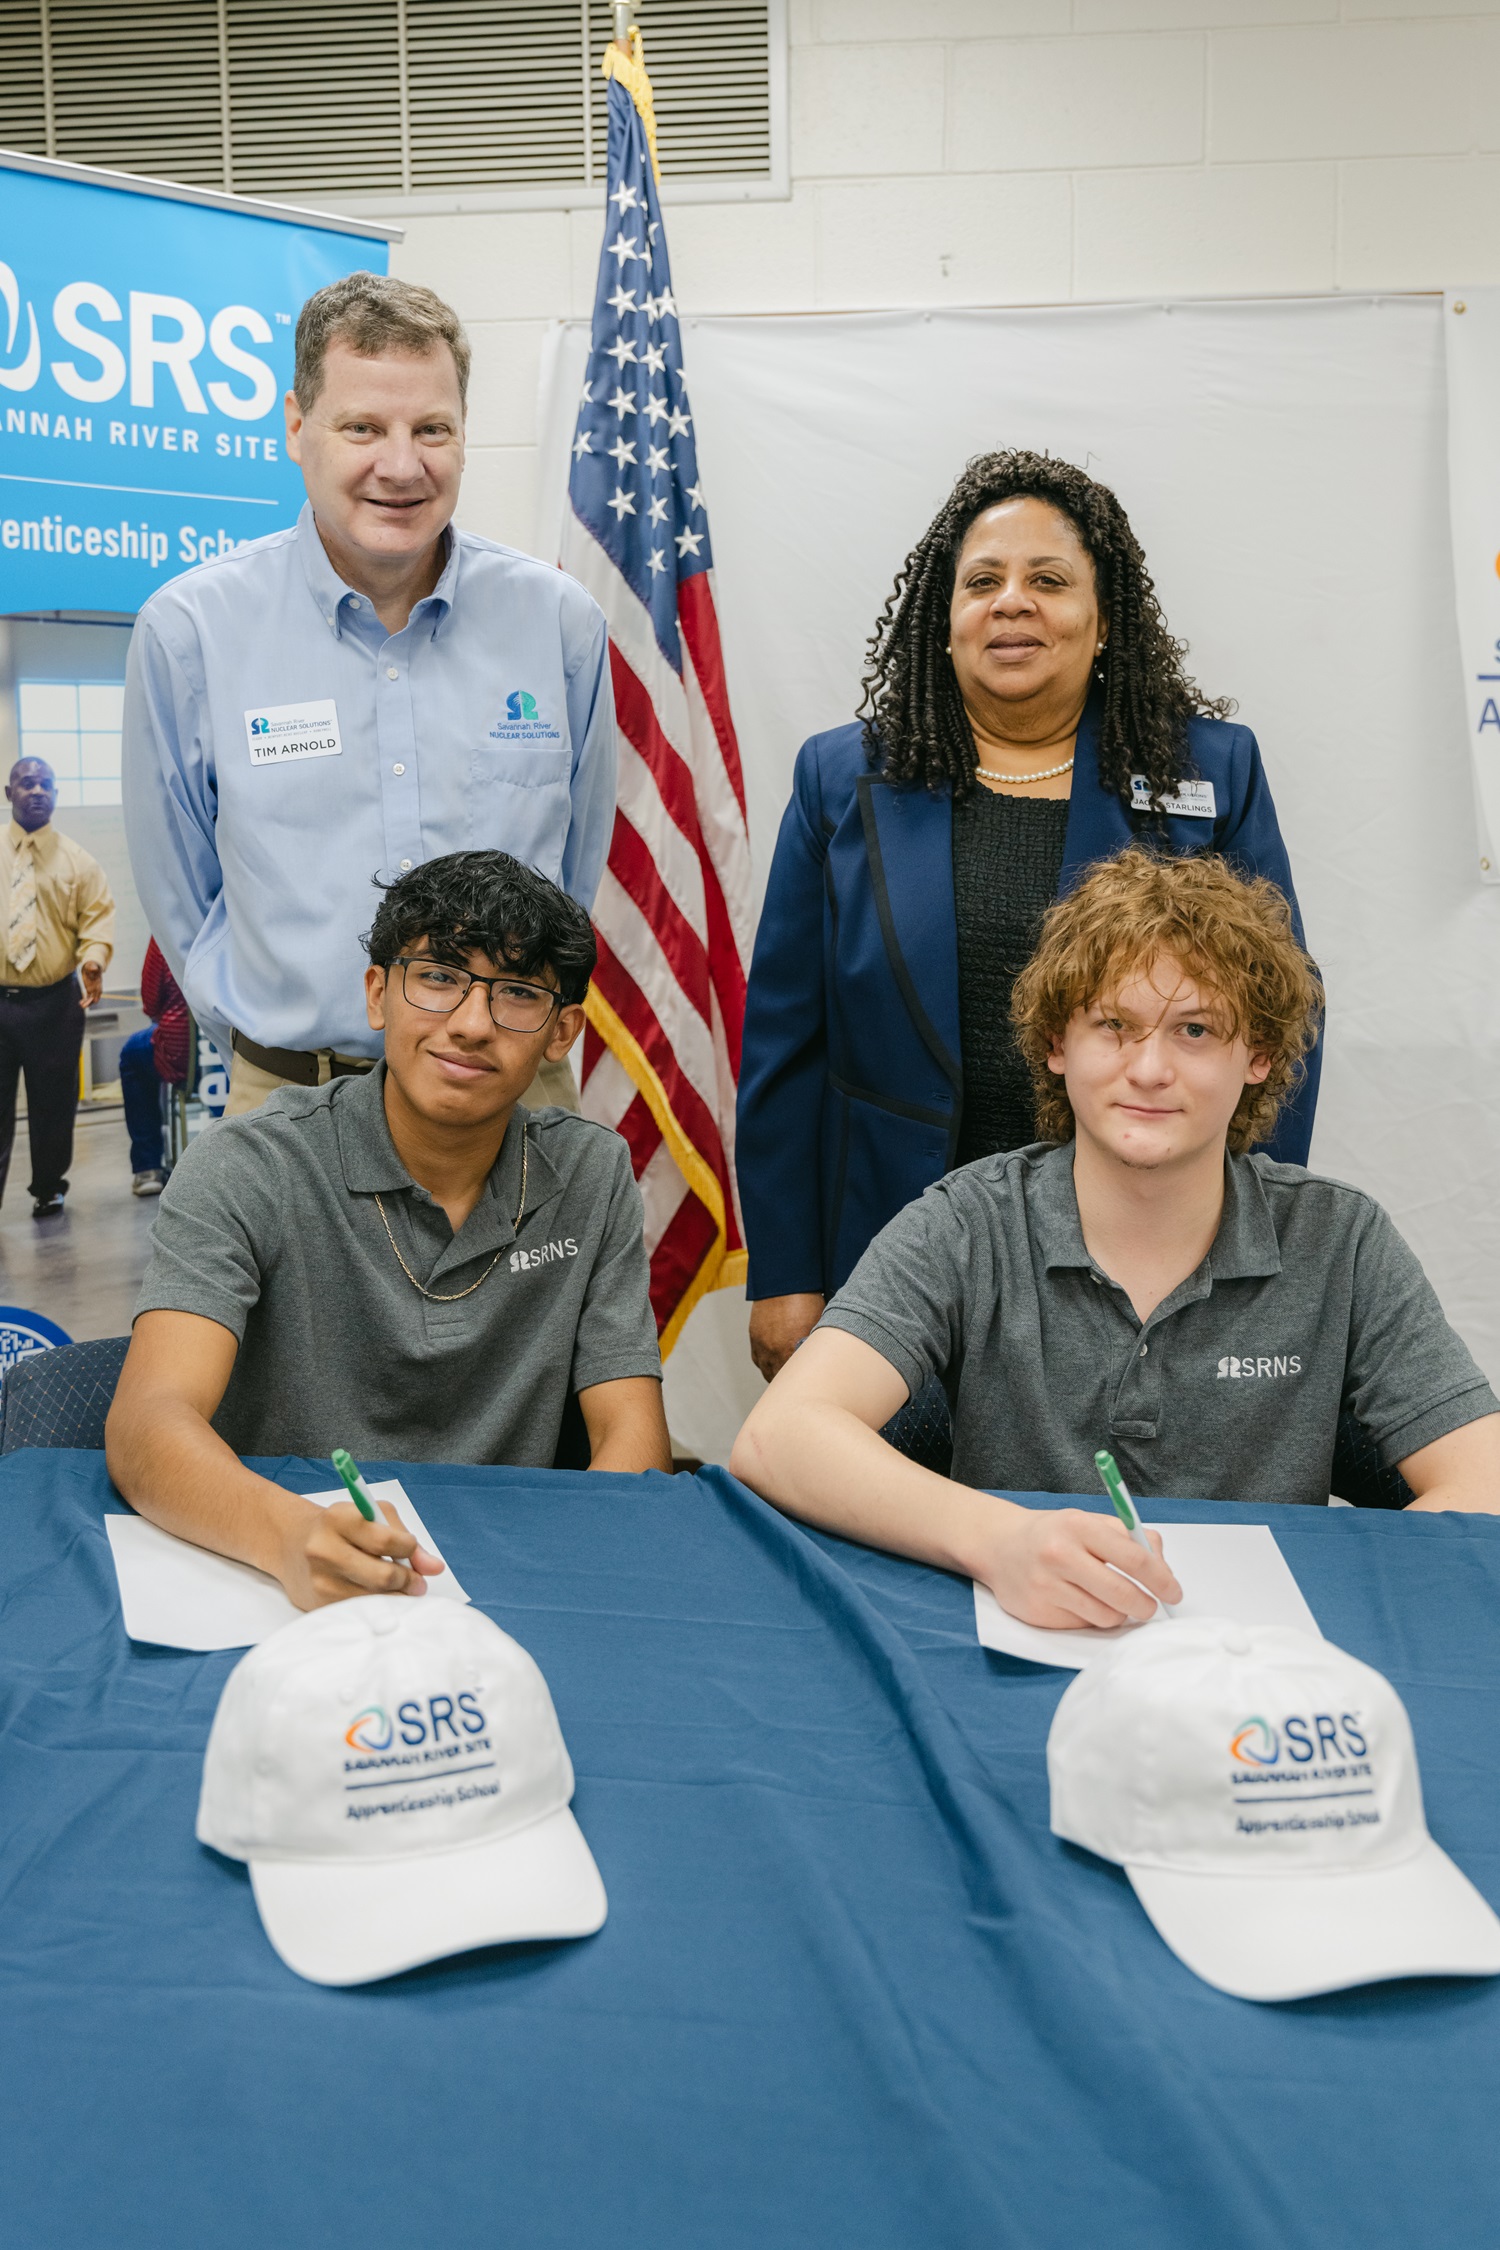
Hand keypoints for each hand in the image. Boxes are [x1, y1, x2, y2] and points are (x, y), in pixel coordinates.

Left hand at [78, 961, 102, 1008]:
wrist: (91, 967)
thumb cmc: (92, 966)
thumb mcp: (92, 966)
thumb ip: (93, 967)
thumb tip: (94, 969)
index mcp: (98, 983)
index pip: (98, 992)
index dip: (95, 997)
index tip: (92, 1001)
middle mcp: (96, 988)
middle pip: (95, 997)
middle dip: (90, 1002)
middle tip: (83, 1006)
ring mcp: (93, 990)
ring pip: (91, 999)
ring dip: (87, 1003)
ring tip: (81, 1005)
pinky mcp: (89, 990)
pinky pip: (88, 997)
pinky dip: (85, 1001)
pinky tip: (80, 1003)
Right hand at [276, 1497, 445, 1611]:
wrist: (292, 1544)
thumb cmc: (341, 1527)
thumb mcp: (372, 1516)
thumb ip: (404, 1537)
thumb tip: (434, 1567)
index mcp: (338, 1518)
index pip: (386, 1539)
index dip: (409, 1548)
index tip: (411, 1551)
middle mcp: (324, 1549)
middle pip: (382, 1576)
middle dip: (408, 1580)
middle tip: (417, 1583)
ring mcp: (319, 1580)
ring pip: (373, 1599)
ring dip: (396, 1597)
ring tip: (400, 1590)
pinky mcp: (318, 1604)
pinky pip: (360, 1611)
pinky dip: (377, 1607)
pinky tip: (379, 1598)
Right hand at [749, 1293, 825, 1383]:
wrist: (784, 1281)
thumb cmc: (807, 1301)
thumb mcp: (819, 1327)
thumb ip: (817, 1347)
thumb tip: (823, 1359)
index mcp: (790, 1351)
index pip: (796, 1379)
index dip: (804, 1384)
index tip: (812, 1385)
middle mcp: (773, 1352)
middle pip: (780, 1380)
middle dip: (790, 1382)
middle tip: (802, 1383)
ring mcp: (761, 1345)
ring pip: (767, 1372)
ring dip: (777, 1375)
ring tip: (789, 1374)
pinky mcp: (754, 1337)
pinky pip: (758, 1360)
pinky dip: (767, 1363)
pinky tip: (776, 1361)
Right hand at [977, 1504, 1180, 1630]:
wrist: (999, 1546)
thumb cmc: (1055, 1534)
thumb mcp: (1090, 1522)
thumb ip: (1130, 1539)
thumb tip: (1163, 1572)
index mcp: (1079, 1526)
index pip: (1134, 1558)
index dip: (1161, 1580)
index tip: (1174, 1592)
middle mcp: (1059, 1554)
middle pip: (1122, 1594)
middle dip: (1146, 1606)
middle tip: (1150, 1607)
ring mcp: (1046, 1585)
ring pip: (1106, 1617)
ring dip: (1117, 1614)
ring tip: (1107, 1599)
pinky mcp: (1037, 1612)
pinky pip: (1083, 1625)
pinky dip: (1090, 1618)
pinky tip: (1078, 1601)